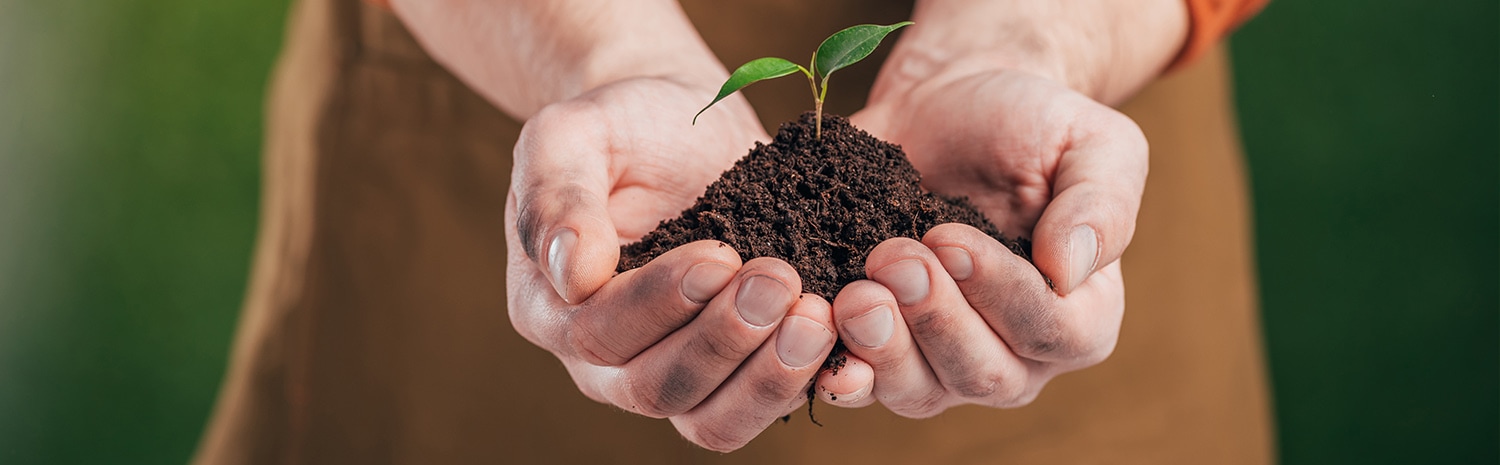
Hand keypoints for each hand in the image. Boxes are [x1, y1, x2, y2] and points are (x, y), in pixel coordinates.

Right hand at [504, 77, 840, 450]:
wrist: (680, 125)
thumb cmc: (618, 126)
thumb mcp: (570, 136)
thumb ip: (556, 197)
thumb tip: (572, 274)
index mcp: (551, 309)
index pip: (598, 333)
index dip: (660, 304)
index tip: (719, 255)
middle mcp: (605, 362)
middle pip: (658, 389)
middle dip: (724, 341)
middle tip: (781, 280)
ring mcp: (674, 373)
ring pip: (713, 420)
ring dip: (769, 378)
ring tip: (817, 316)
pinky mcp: (737, 370)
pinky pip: (765, 407)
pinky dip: (808, 384)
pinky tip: (848, 344)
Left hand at [815, 69, 1146, 414]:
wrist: (949, 104)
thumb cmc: (1032, 125)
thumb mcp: (1092, 143)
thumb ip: (1101, 204)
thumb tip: (1071, 269)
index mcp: (1082, 316)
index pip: (1049, 332)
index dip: (999, 293)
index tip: (949, 238)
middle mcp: (1016, 355)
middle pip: (980, 373)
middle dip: (933, 320)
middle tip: (892, 258)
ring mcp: (941, 361)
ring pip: (917, 390)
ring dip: (881, 347)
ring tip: (855, 293)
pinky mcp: (879, 349)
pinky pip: (857, 382)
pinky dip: (836, 368)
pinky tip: (815, 336)